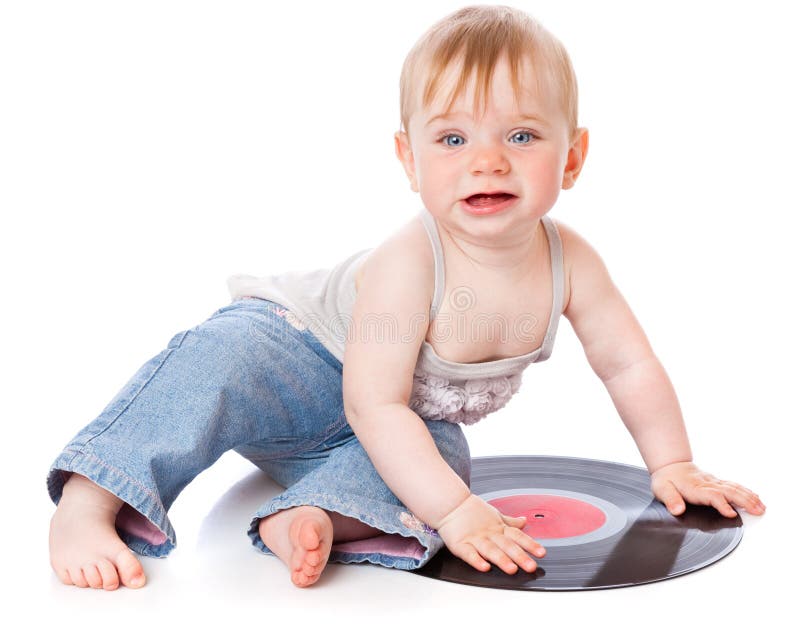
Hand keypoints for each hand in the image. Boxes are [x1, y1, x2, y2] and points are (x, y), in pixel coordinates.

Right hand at [434, 493, 545, 574]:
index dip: (530, 544)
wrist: (450, 503)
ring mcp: (475, 538)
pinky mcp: (460, 544)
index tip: (541, 553)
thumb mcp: (494, 514)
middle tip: (531, 566)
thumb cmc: (472, 511)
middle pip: (506, 545)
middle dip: (520, 556)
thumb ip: (510, 522)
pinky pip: (469, 553)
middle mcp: (489, 533)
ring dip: (501, 559)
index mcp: (498, 527)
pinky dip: (477, 560)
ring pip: (490, 550)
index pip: (517, 536)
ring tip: (511, 568)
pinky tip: (484, 567)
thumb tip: (524, 522)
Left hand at [650, 461, 765, 517]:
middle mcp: (707, 484)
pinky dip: (746, 491)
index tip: (731, 513)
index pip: (711, 496)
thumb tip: (677, 510)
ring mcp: (713, 482)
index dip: (722, 504)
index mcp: (695, 487)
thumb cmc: (666, 479)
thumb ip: (670, 500)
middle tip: (757, 511)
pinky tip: (755, 497)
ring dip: (748, 497)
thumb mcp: (662, 489)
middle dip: (744, 501)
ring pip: (734, 488)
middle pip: (728, 491)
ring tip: (761, 507)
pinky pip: (733, 485)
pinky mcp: (717, 482)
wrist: (670, 465)